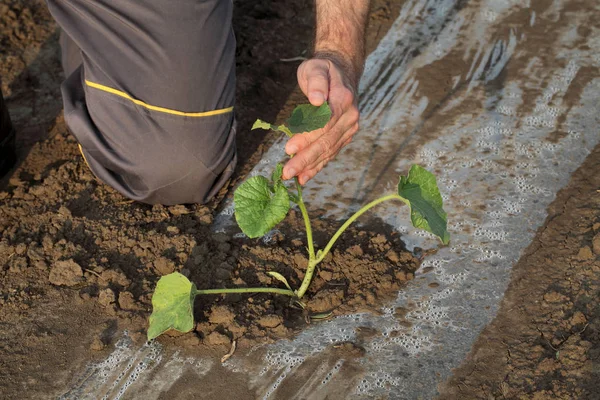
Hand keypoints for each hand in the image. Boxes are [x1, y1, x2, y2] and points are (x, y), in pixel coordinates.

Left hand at [282, 56, 359, 184]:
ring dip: (310, 166)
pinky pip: (330, 153)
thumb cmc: (323, 70)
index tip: (289, 148)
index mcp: (343, 98)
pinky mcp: (345, 137)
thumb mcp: (316, 67)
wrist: (342, 73)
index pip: (324, 122)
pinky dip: (317, 166)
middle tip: (287, 171)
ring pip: (328, 150)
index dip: (307, 137)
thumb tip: (316, 99)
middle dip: (305, 158)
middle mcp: (350, 116)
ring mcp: (349, 128)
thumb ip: (316, 81)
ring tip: (292, 177)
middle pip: (326, 141)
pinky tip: (304, 177)